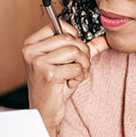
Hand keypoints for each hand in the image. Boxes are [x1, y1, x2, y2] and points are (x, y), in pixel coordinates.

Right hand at [21, 20, 108, 136]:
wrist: (44, 110)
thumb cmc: (53, 86)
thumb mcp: (64, 63)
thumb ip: (81, 48)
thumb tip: (105, 39)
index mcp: (30, 44)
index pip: (57, 25)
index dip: (73, 37)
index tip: (73, 51)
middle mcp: (31, 51)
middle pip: (69, 38)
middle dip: (82, 52)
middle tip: (81, 65)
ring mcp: (38, 63)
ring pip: (74, 51)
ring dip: (83, 65)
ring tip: (77, 74)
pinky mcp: (49, 75)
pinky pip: (76, 68)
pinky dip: (79, 76)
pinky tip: (71, 83)